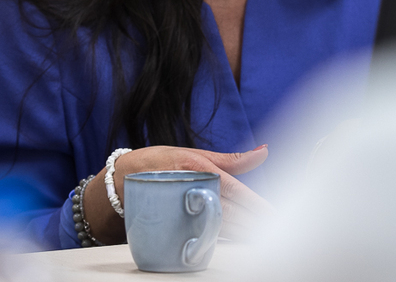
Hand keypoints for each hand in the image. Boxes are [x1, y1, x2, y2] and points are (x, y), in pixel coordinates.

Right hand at [83, 144, 272, 242]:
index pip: (236, 192)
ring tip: (263, 241)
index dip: (257, 205)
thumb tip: (264, 151)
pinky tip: (236, 245)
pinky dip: (221, 240)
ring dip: (242, 235)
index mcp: (200, 171)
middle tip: (278, 233)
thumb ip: (231, 159)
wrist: (118, 180)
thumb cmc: (159, 162)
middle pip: (231, 214)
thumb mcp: (193, 154)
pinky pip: (202, 235)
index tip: (275, 216)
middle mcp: (193, 191)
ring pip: (218, 227)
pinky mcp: (174, 225)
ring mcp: (182, 211)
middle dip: (255, 225)